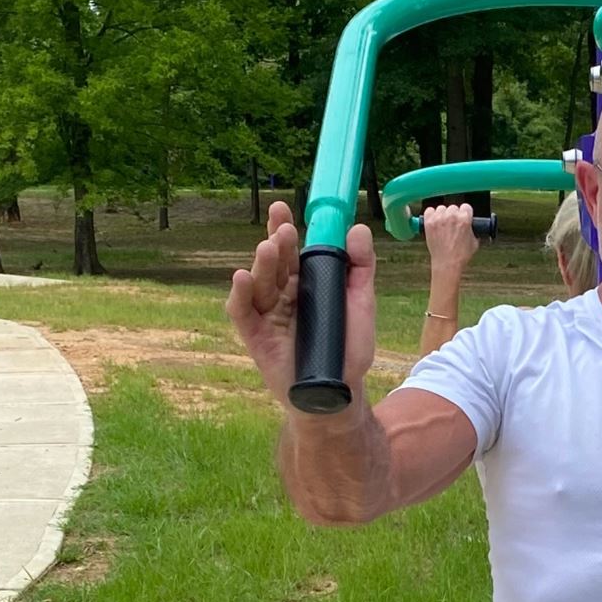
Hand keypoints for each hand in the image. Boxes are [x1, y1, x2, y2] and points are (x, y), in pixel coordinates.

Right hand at [227, 200, 377, 408]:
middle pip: (273, 263)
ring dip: (261, 264)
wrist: (339, 392)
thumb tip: (358, 229)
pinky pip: (242, 312)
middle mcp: (282, 295)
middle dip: (276, 243)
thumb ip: (361, 268)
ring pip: (259, 283)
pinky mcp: (255, 337)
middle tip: (283, 229)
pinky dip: (240, 295)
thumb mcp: (361, 304)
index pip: (292, 251)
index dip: (284, 229)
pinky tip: (242, 278)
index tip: (283, 208)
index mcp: (304, 283)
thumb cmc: (349, 350)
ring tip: (268, 248)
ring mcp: (267, 315)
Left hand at [421, 201, 477, 273]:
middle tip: (453, 224)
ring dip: (443, 214)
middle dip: (454, 214)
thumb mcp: (475, 241)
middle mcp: (451, 216)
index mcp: (464, 219)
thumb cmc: (461, 255)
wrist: (447, 263)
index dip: (466, 213)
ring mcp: (439, 219)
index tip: (464, 217)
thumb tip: (473, 226)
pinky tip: (435, 222)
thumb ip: (474, 230)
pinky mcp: (429, 223)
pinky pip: (429, 210)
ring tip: (444, 225)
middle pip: (453, 207)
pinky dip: (431, 215)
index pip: (466, 206)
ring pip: (442, 208)